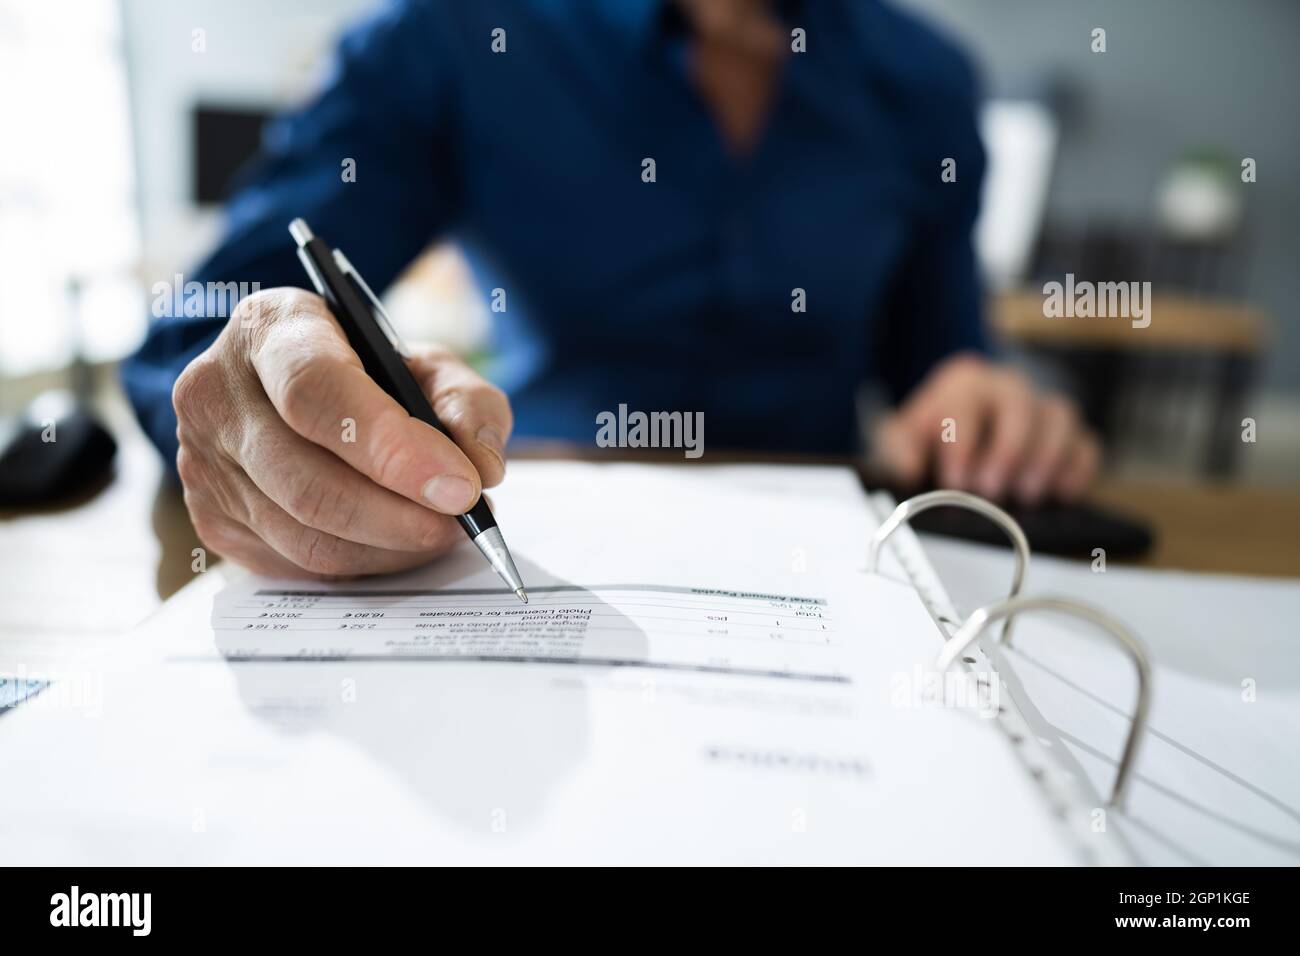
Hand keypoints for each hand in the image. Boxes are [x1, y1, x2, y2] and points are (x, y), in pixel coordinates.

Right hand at [172, 288, 511, 576]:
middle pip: (307, 480)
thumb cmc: (363, 369)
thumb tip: (483, 469)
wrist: (289, 387)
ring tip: (440, 532)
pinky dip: (359, 563)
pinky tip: (396, 544)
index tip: (459, 487)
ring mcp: (201, 460)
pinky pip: (292, 562)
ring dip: (386, 547)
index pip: (316, 391)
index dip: (392, 447)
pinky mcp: (208, 517)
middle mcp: (216, 391)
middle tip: (460, 522)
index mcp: (269, 328)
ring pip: (302, 532)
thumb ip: (466, 402)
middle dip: (399, 515)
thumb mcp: (423, 361)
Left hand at [872, 353, 1099, 504]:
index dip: (962, 445)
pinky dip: (1077, 468)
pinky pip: (1085, 443)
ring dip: (1046, 458)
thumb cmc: (930, 438)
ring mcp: (1041, 407)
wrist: (951, 441)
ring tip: (1026, 495)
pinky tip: (1061, 495)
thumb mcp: (901, 439)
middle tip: (991, 490)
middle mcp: (1007, 386)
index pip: (967, 404)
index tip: (956, 482)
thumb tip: (911, 467)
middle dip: (1007, 451)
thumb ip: (900, 450)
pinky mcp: (1068, 434)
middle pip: (1019, 406)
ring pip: (1059, 417)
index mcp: (963, 383)